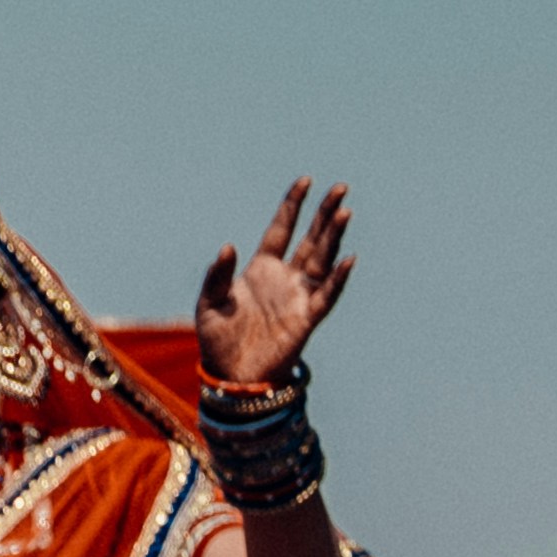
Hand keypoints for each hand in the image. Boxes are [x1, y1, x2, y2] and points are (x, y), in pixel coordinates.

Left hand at [198, 182, 355, 393]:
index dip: (292, 206)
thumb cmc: (218, 339)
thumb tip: (228, 246)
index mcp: (260, 269)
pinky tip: (347, 259)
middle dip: (324, 214)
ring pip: (322, 260)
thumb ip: (217, 275)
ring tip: (345, 211)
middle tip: (340, 188)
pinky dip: (338, 278)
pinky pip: (327, 295)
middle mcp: (284, 278)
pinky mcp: (307, 318)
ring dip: (334, 237)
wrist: (231, 375)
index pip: (281, 230)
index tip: (305, 181)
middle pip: (310, 239)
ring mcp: (298, 296)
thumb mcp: (209, 302)